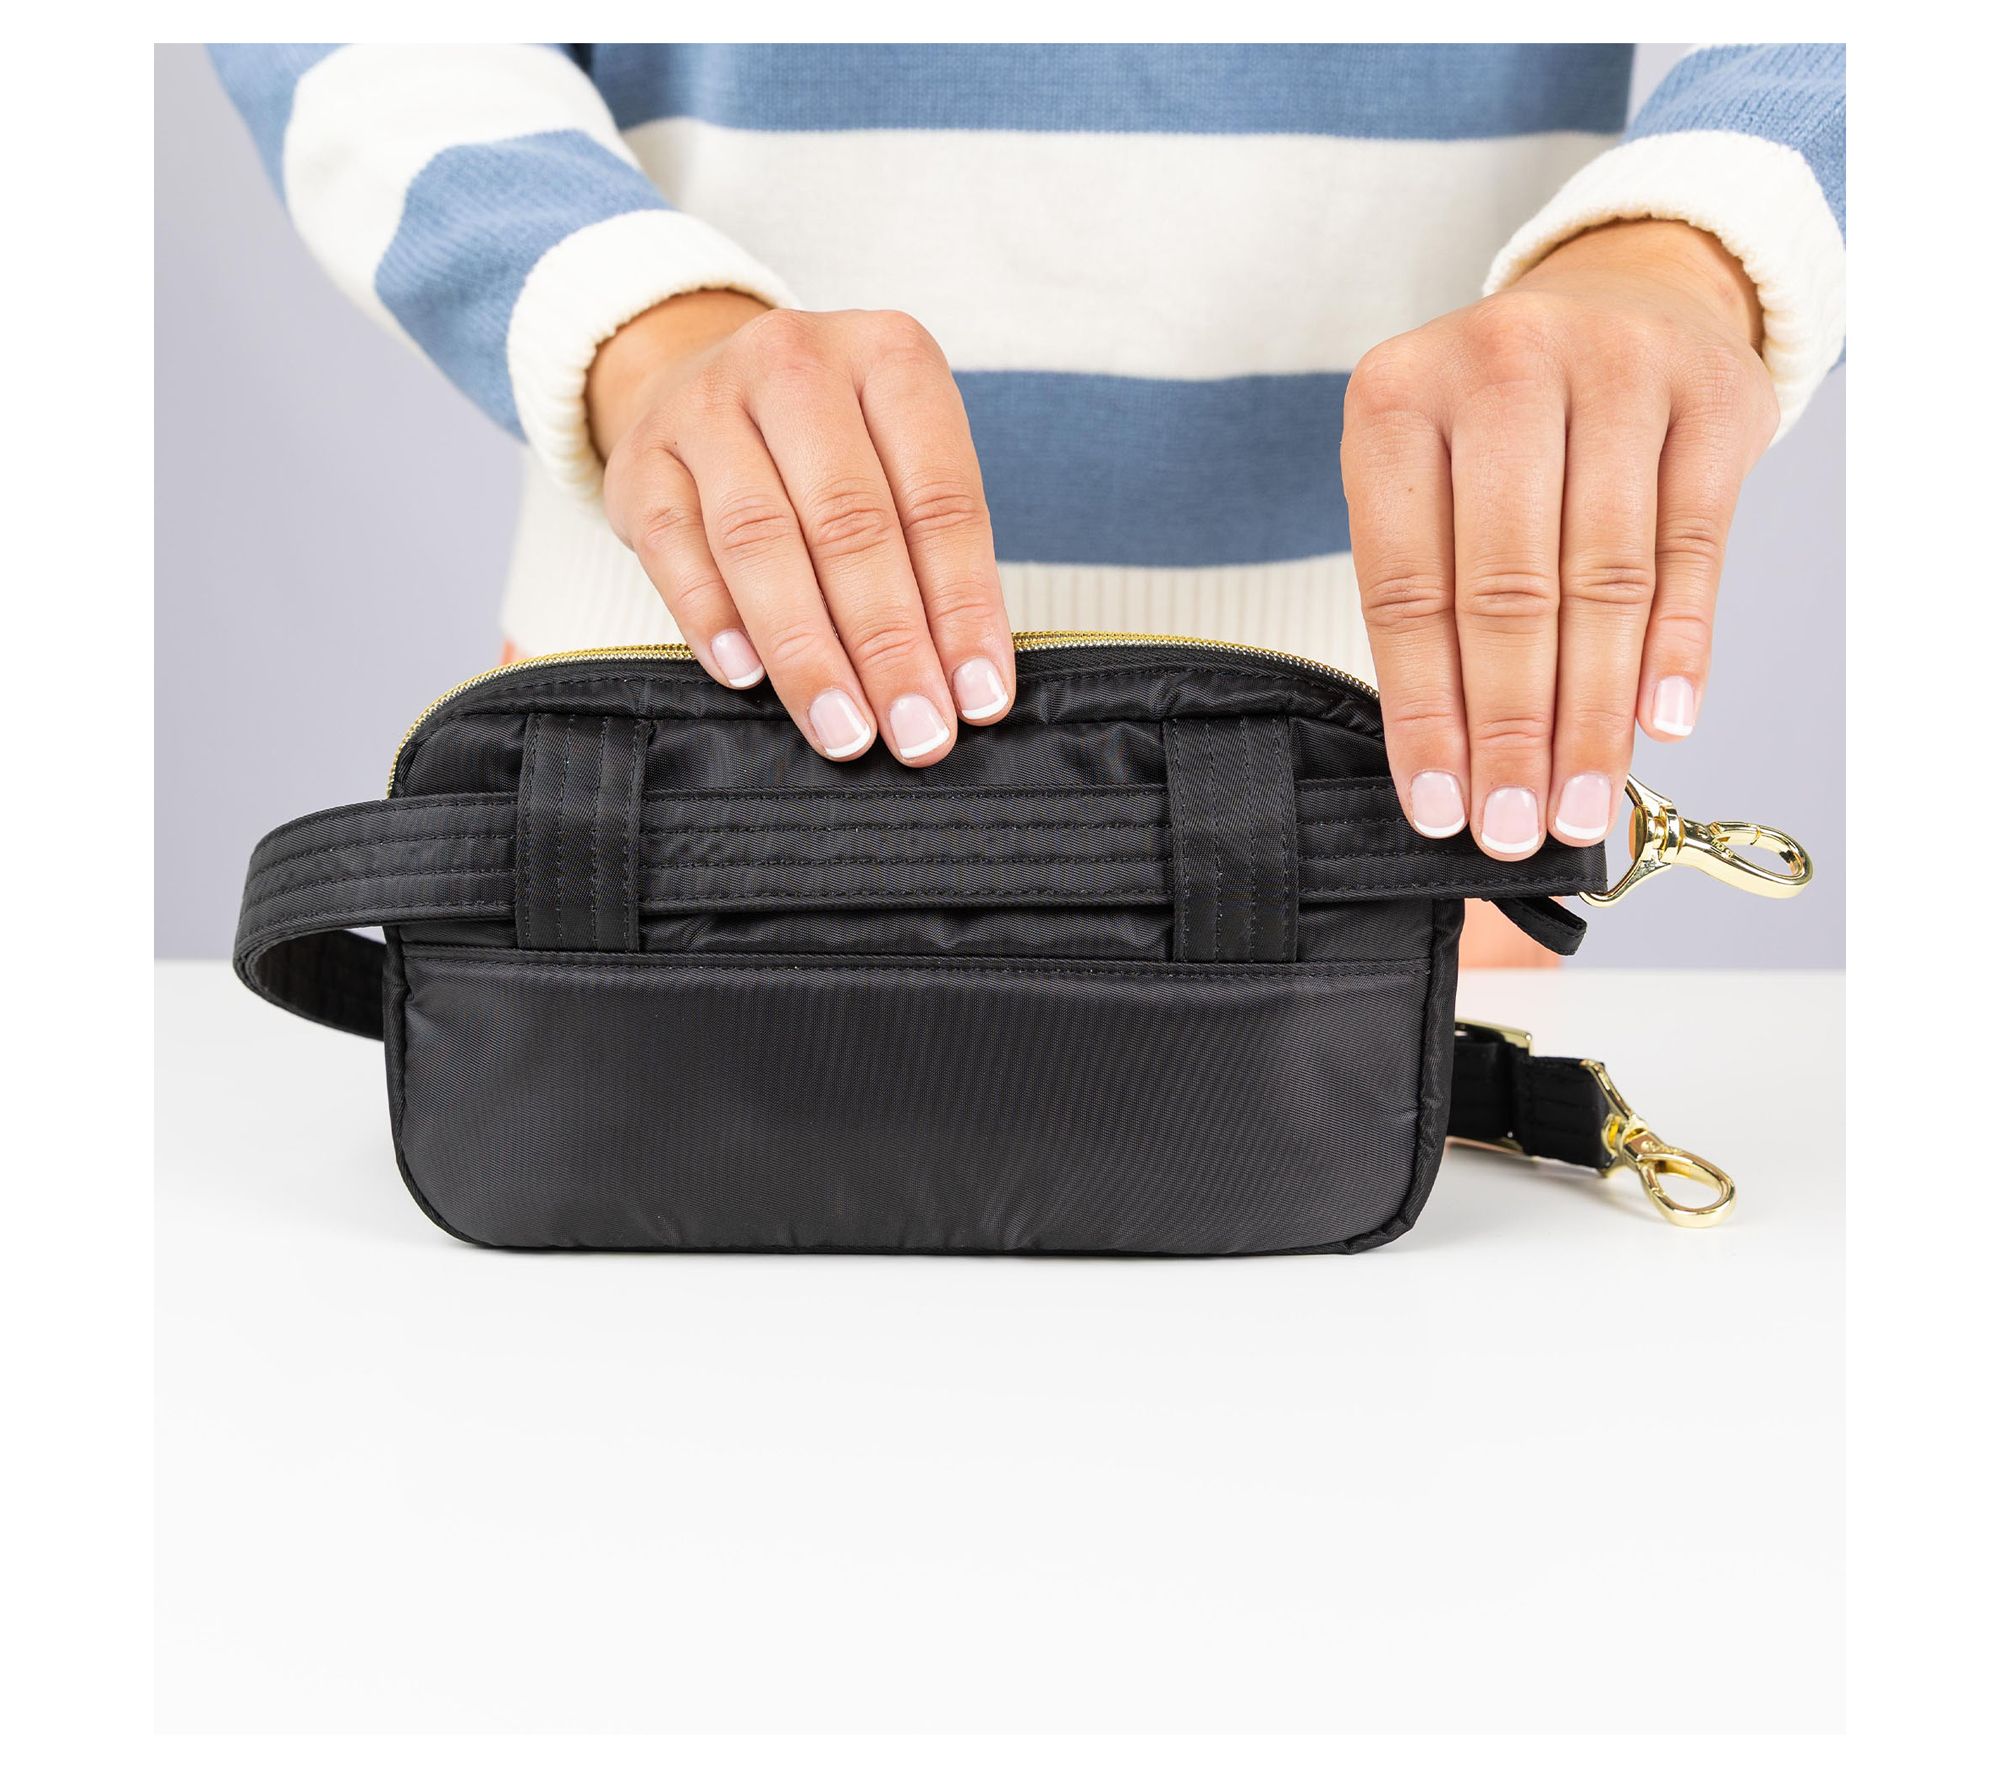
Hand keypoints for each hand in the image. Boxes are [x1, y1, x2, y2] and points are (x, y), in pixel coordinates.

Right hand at [588, 292, 1013, 764]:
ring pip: (760, 539)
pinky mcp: (640, 459)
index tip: (978, 697)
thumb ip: (929, 554)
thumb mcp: (898, 461)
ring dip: (808, 650)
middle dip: (889, 644)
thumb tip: (960, 684)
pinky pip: (677, 547)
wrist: (700, 378)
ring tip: (844, 729)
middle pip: (850, 522)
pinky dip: (713, 619)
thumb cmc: (827, 443)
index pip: (940, 498)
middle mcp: (797, 364)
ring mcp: (707, 405)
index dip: (964, 607)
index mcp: (891, 356)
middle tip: (915, 731)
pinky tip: (747, 678)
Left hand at [1340, 219, 1778, 857]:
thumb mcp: (1430, 480)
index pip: (1405, 587)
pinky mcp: (1709, 394)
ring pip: (1603, 578)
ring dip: (1593, 712)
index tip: (1438, 805)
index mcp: (1395, 399)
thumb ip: (1436, 600)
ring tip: (1580, 803)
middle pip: (1506, 589)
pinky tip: (1659, 726)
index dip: (1424, 711)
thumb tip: (1459, 768)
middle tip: (1515, 825)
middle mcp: (1500, 366)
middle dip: (1512, 728)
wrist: (1623, 300)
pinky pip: (1692, 549)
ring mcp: (1613, 367)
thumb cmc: (1502, 428)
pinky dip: (1676, 648)